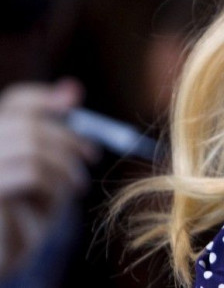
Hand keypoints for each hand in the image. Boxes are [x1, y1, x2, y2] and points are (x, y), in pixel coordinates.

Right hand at [0, 79, 98, 278]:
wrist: (1, 257)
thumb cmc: (22, 210)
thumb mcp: (43, 167)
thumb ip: (52, 129)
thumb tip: (73, 89)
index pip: (15, 101)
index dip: (45, 99)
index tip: (75, 105)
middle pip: (26, 123)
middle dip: (68, 137)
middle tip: (91, 154)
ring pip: (33, 148)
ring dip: (63, 167)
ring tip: (76, 186)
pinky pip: (30, 174)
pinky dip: (53, 186)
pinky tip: (56, 204)